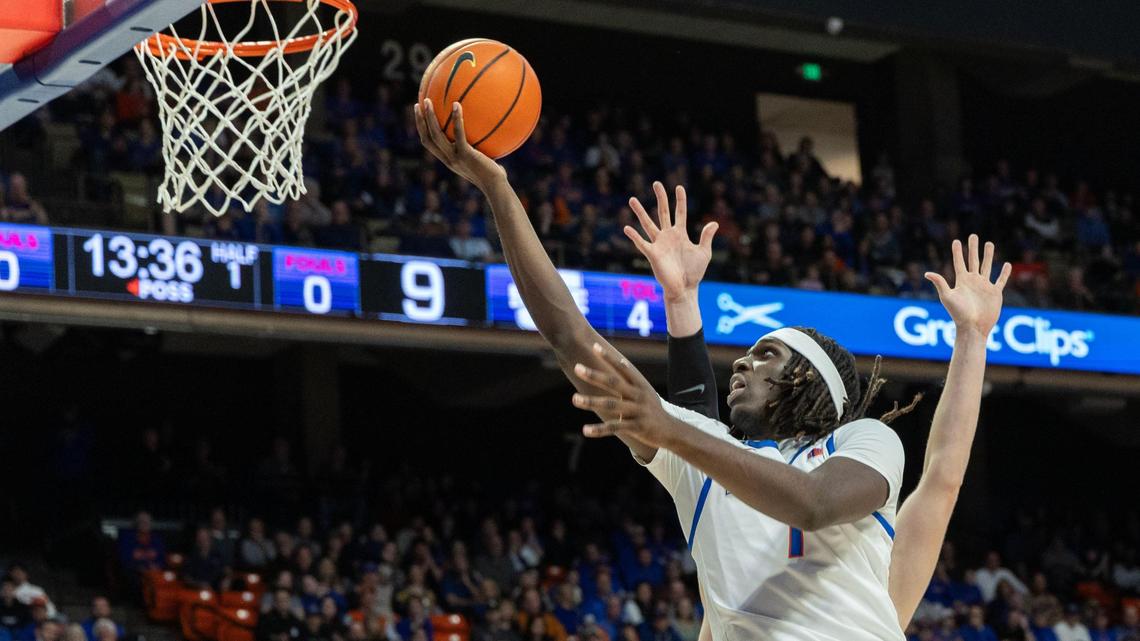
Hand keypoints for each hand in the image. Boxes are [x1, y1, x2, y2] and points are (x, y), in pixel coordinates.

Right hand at [414, 99, 505, 190]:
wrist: (496, 187)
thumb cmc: (493, 176)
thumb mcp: (482, 161)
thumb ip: (478, 149)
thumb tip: (486, 133)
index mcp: (448, 160)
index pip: (429, 144)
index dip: (422, 129)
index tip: (419, 114)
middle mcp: (448, 159)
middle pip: (427, 138)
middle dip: (420, 121)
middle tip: (418, 104)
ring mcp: (455, 158)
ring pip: (436, 135)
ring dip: (430, 117)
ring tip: (427, 101)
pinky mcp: (466, 155)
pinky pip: (458, 134)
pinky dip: (456, 119)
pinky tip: (457, 104)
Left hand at [570, 344, 683, 448]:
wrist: (672, 431)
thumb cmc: (653, 409)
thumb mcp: (645, 391)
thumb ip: (631, 378)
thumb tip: (620, 361)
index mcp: (639, 385)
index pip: (622, 367)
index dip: (608, 357)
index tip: (594, 346)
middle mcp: (638, 395)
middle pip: (613, 383)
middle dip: (594, 375)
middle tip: (577, 367)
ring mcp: (637, 411)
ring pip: (611, 405)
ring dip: (591, 402)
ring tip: (574, 399)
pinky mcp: (636, 427)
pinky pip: (615, 428)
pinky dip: (599, 430)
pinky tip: (585, 430)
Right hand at [625, 183, 717, 301]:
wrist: (684, 288)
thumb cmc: (694, 272)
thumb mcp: (704, 253)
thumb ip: (706, 237)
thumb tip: (714, 223)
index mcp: (680, 234)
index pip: (680, 212)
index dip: (680, 200)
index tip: (679, 187)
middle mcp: (668, 236)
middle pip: (663, 212)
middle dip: (660, 198)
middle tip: (656, 183)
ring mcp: (659, 244)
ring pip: (648, 224)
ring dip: (640, 212)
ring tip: (632, 199)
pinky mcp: (652, 254)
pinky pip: (642, 243)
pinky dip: (634, 236)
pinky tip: (627, 228)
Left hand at [925, 234, 1011, 335]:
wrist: (973, 327)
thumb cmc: (958, 313)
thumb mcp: (947, 296)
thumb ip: (940, 283)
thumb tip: (927, 273)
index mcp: (961, 281)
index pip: (959, 263)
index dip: (957, 252)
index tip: (956, 241)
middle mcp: (973, 281)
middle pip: (973, 260)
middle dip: (973, 248)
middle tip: (974, 236)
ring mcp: (984, 286)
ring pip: (987, 266)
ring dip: (988, 255)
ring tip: (989, 243)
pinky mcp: (995, 293)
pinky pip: (1001, 280)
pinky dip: (1004, 273)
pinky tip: (1006, 264)